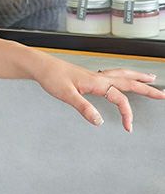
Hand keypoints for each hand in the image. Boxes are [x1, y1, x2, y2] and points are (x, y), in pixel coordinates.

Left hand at [31, 59, 164, 132]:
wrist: (41, 66)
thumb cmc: (51, 77)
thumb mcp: (66, 95)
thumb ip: (83, 107)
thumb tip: (99, 121)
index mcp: (96, 82)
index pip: (120, 98)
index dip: (127, 114)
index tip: (128, 127)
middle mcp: (98, 77)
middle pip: (129, 81)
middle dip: (146, 88)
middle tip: (162, 94)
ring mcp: (94, 75)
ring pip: (122, 74)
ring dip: (137, 77)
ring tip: (150, 79)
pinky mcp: (88, 76)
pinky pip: (112, 74)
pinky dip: (123, 75)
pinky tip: (121, 78)